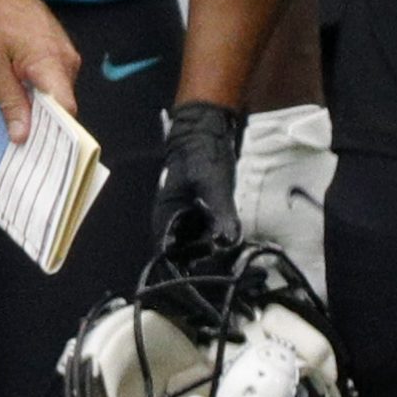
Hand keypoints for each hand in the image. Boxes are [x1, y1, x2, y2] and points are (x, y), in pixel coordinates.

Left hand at [0, 0, 77, 142]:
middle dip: (44, 126)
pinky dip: (39, 93)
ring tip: (17, 126)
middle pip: (62, 106)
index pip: (66, 110)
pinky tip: (21, 103)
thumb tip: (23, 135)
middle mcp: (66, 60)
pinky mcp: (58, 51)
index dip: (56, 136)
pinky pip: (53, 80)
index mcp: (50, 63)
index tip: (42, 154)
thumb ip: (10, 100)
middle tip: (22, 147)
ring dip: (40, 108)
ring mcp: (64, 54)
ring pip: (57, 94)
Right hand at [153, 100, 244, 250]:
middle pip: (182, 250)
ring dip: (210, 247)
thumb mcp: (214, 184)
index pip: (168, 251)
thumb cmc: (204, 153)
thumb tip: (228, 241)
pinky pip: (204, 231)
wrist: (206, 128)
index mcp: (166, 213)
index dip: (185, 264)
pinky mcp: (198, 209)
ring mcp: (184, 213)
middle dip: (202, 258)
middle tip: (225, 261)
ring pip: (194, 242)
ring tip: (230, 251)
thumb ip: (221, 213)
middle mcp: (171, 217)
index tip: (206, 269)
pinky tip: (230, 236)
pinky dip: (216, 235)